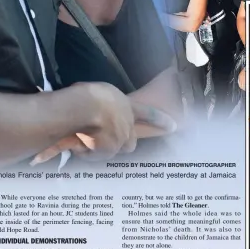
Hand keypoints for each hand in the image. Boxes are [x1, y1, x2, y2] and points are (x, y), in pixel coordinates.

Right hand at [30, 84, 175, 164]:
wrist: (84, 107)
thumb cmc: (89, 94)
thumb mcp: (102, 93)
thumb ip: (106, 104)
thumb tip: (98, 110)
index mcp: (126, 105)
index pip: (148, 114)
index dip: (160, 120)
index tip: (173, 126)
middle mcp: (128, 124)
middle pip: (130, 142)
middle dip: (121, 144)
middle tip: (103, 141)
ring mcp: (121, 139)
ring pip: (112, 150)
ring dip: (100, 149)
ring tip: (81, 139)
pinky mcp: (111, 150)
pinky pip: (95, 155)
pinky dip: (87, 153)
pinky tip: (76, 145)